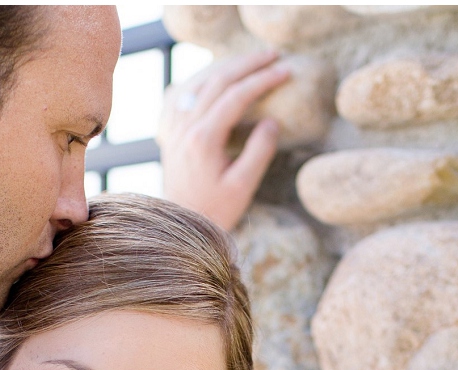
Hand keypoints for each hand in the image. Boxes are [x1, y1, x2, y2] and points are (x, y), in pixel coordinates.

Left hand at [159, 50, 291, 231]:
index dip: (263, 80)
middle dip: (247, 64)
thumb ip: (258, 152)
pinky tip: (215, 75)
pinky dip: (203, 79)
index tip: (285, 71)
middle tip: (273, 54)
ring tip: (251, 60)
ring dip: (226, 67)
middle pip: (217, 81)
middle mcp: (185, 127)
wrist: (179, 226)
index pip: (236, 96)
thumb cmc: (215, 211)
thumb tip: (272, 121)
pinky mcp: (171, 132)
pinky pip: (185, 93)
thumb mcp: (243, 186)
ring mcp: (175, 128)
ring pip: (200, 82)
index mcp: (204, 139)